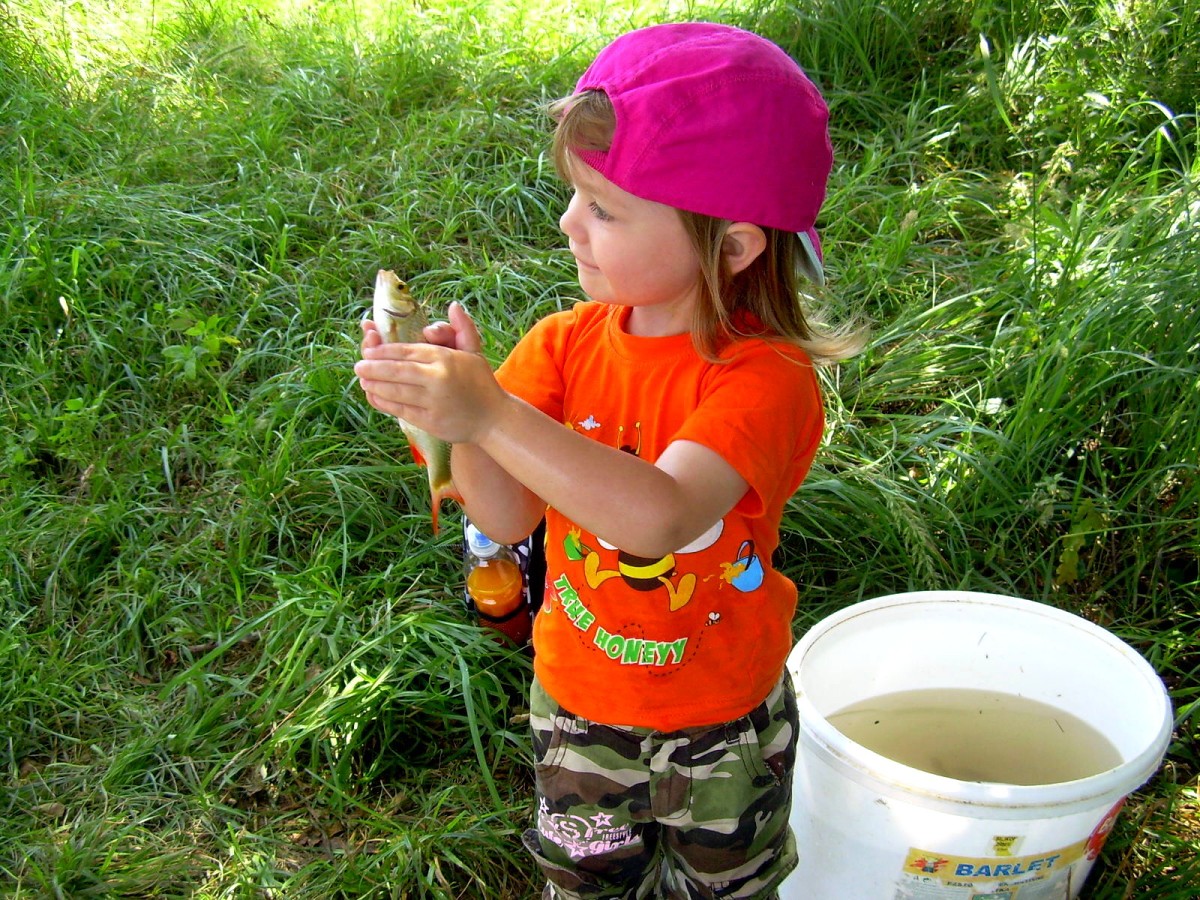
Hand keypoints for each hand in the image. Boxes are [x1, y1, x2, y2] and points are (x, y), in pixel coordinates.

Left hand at [355, 302, 505, 443]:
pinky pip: (400, 409)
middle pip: (396, 370)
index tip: (369, 349)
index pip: (407, 351)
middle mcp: (437, 378)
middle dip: (373, 367)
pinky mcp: (429, 421)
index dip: (384, 350)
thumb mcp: (474, 353)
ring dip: (374, 384)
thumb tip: (454, 305)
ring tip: (362, 378)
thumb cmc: (481, 384)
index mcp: (445, 358)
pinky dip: (383, 402)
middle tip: (358, 365)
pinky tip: (374, 395)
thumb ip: (462, 328)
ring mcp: (432, 401)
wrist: (494, 420)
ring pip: (395, 390)